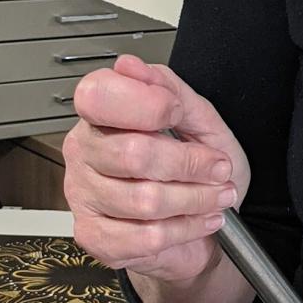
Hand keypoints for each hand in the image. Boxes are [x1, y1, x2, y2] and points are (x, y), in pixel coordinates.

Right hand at [64, 55, 250, 283]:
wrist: (204, 230)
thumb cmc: (197, 173)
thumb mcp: (200, 123)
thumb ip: (172, 91)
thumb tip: (130, 66)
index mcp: (102, 115)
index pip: (98, 96)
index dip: (146, 104)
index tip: (176, 113)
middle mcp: (84, 152)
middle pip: (133, 153)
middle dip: (190, 163)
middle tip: (218, 168)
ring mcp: (84, 196)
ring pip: (144, 200)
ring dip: (195, 199)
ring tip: (216, 196)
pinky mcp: (95, 237)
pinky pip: (145, 237)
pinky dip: (185, 229)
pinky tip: (199, 220)